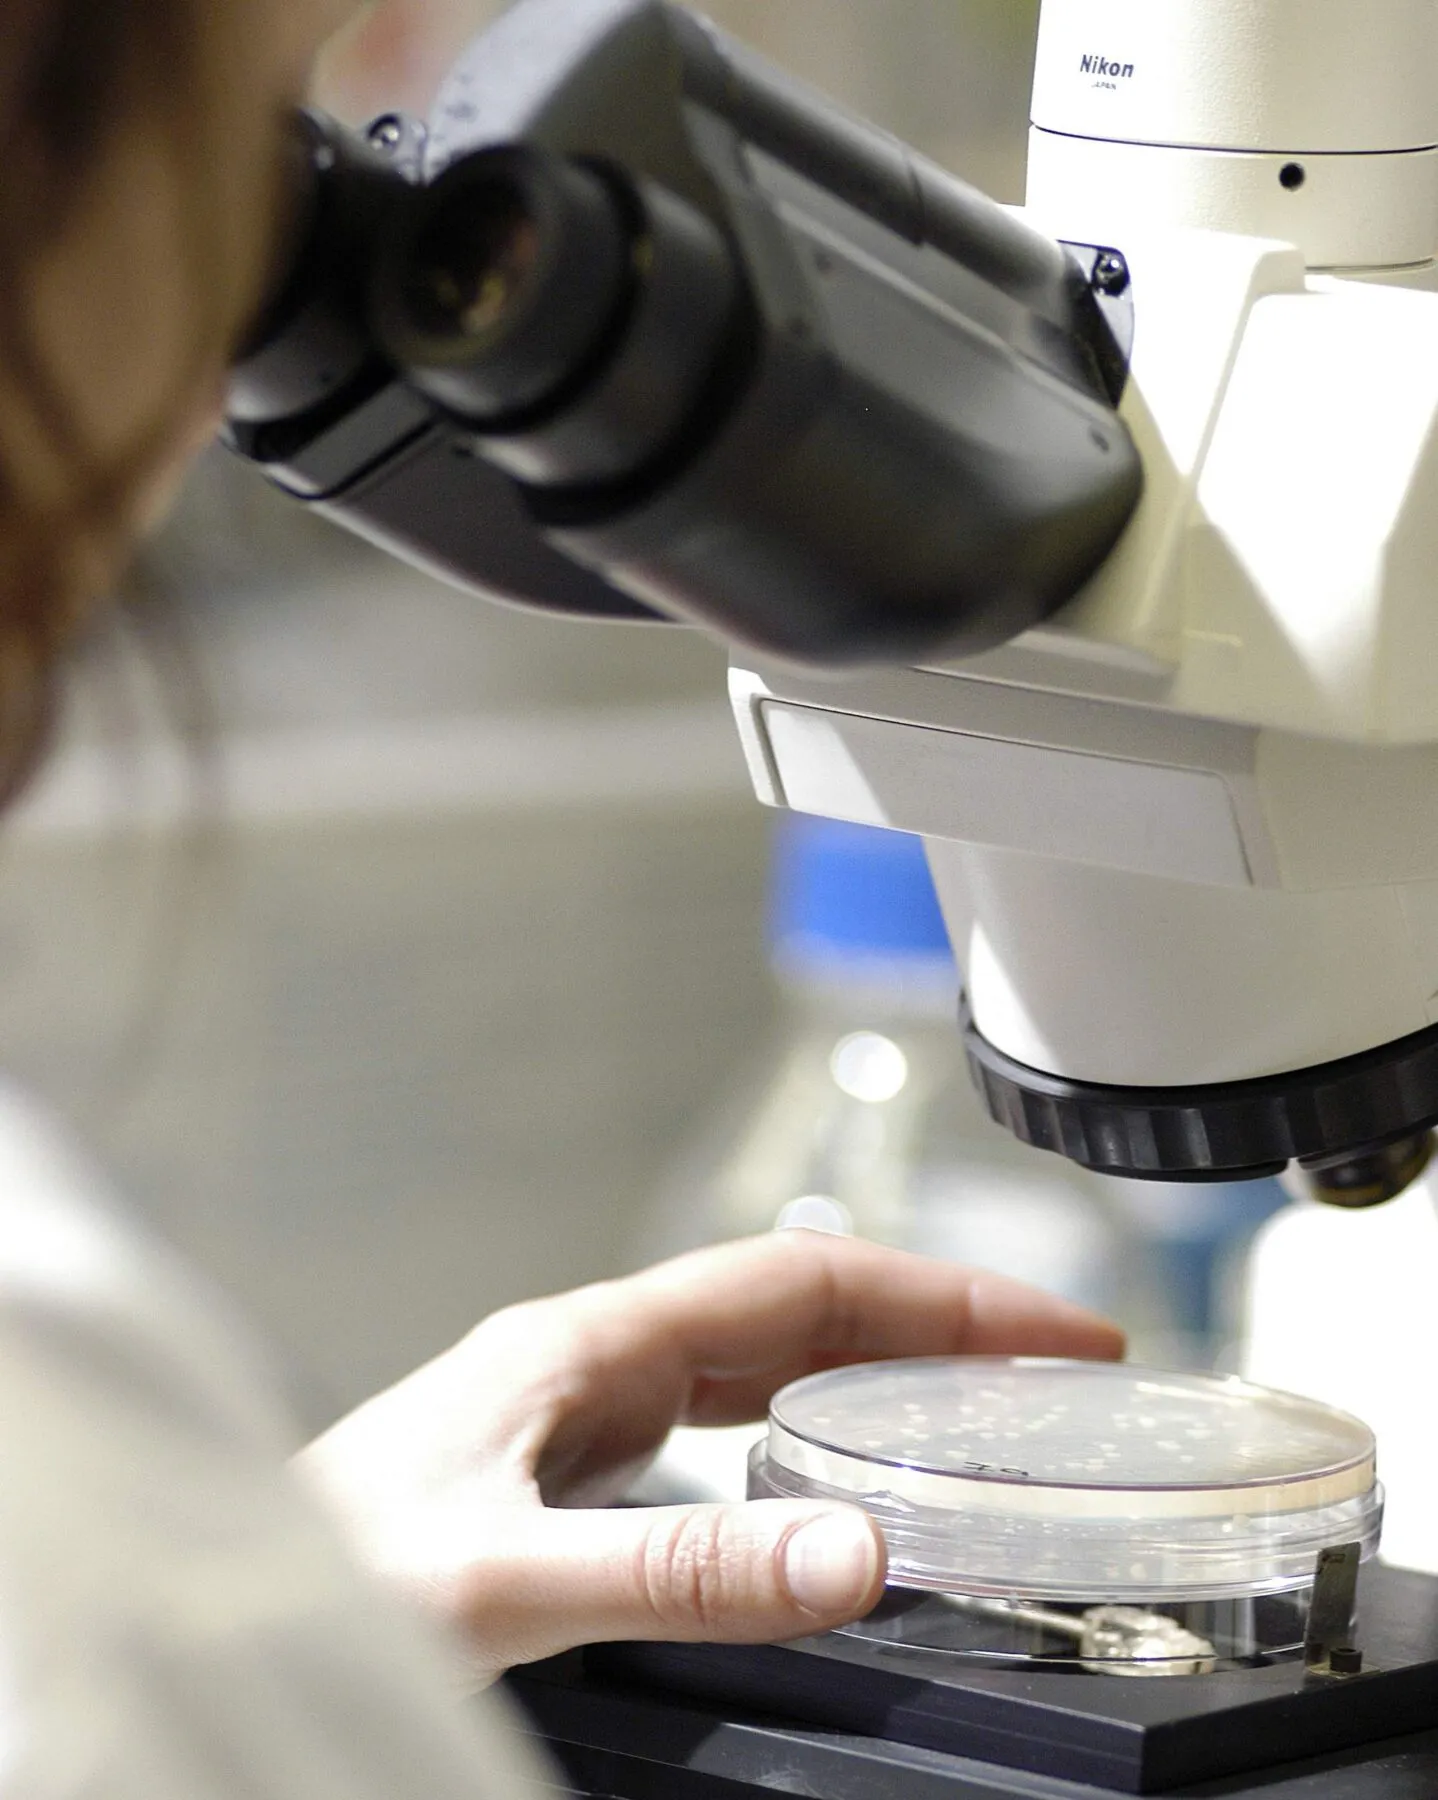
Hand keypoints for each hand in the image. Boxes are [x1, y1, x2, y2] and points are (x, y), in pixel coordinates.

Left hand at [297, 1232, 1123, 1687]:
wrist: (230, 1601)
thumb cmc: (328, 1572)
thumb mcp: (507, 1577)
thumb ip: (682, 1567)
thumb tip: (858, 1555)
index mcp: (590, 1343)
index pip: (802, 1283)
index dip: (939, 1297)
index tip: (1053, 1333)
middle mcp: (595, 1357)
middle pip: (800, 1307)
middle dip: (936, 1323)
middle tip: (1059, 1368)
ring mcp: (585, 1406)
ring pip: (767, 1358)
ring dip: (880, 1367)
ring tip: (984, 1403)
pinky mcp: (575, 1465)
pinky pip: (725, 1420)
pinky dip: (813, 1426)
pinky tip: (841, 1466)